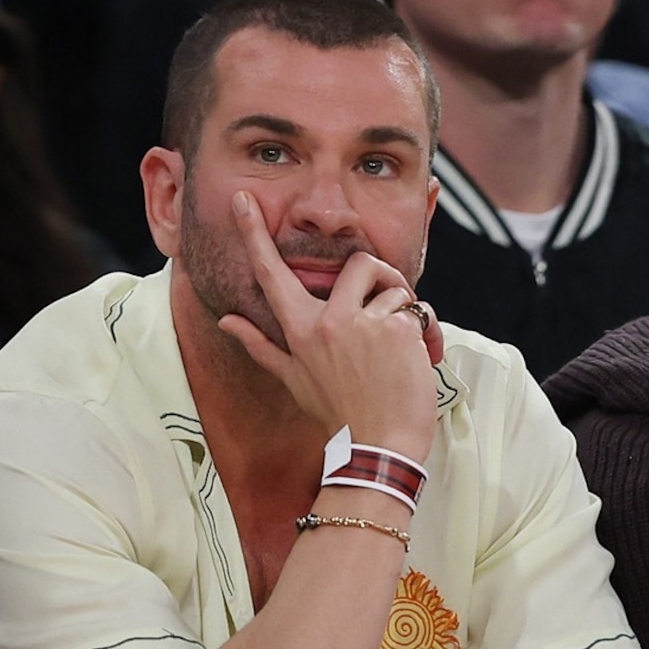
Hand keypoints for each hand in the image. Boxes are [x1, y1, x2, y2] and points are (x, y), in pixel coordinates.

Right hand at [213, 192, 438, 459]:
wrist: (381, 447)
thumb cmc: (340, 415)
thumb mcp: (294, 381)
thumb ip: (261, 345)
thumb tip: (226, 322)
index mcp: (299, 331)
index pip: (272, 274)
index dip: (254, 234)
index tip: (243, 201)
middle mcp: (327, 322)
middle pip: (356, 263)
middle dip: (380, 276)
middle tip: (388, 307)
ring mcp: (362, 324)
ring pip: (392, 287)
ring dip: (403, 309)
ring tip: (400, 346)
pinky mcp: (396, 330)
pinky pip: (415, 309)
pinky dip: (422, 331)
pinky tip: (415, 360)